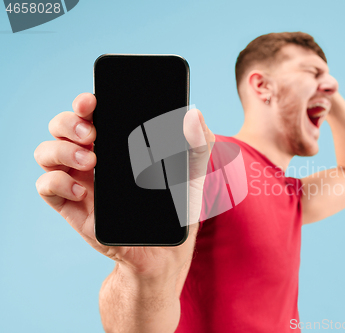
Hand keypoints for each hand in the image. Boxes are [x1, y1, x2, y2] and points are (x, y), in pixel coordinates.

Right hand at [34, 93, 214, 279]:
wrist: (163, 253)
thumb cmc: (176, 210)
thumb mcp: (192, 175)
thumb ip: (199, 144)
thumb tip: (194, 113)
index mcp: (117, 143)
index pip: (92, 112)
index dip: (85, 102)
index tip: (92, 101)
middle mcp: (93, 156)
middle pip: (62, 126)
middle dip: (69, 122)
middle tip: (92, 133)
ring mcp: (79, 179)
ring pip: (47, 151)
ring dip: (61, 149)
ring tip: (91, 160)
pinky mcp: (71, 205)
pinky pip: (46, 185)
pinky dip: (57, 182)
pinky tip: (82, 190)